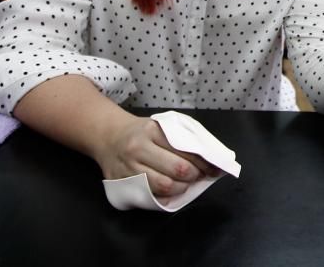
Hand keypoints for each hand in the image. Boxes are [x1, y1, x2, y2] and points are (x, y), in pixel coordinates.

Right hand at [92, 113, 219, 196]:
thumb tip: (209, 157)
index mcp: (152, 131)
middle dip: (194, 176)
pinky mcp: (121, 184)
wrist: (109, 137)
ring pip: (163, 186)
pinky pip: (149, 196)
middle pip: (176, 169)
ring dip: (181, 188)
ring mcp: (128, 168)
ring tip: (185, 184)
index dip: (204, 162)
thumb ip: (183, 138)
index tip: (215, 168)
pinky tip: (171, 191)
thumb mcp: (162, 126)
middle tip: (199, 176)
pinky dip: (165, 197)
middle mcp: (138, 149)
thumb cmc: (142, 132)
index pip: (185, 150)